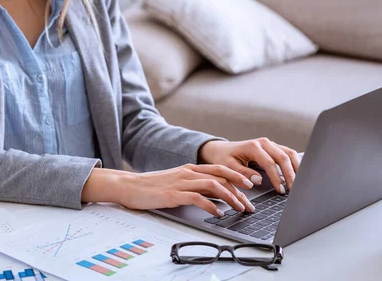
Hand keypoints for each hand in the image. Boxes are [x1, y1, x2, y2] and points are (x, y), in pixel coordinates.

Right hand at [82, 165, 255, 217]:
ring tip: (239, 207)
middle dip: (240, 187)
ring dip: (230, 197)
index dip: (238, 176)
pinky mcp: (174, 194)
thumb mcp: (176, 182)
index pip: (219, 169)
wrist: (129, 186)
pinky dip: (211, 205)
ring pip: (213, 185)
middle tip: (252, 200)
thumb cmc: (151, 186)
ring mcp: (181, 182)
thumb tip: (214, 196)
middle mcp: (188, 172)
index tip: (251, 185)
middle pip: (221, 175)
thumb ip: (193, 185)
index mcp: (189, 168)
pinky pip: (197, 198)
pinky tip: (218, 213)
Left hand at [198, 138, 300, 193]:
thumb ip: (242, 173)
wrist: (221, 149)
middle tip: (294, 190)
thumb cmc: (224, 158)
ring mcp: (270, 144)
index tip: (280, 190)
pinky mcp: (273, 147)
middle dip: (291, 174)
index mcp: (252, 146)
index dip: (276, 177)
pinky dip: (295, 163)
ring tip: (300, 184)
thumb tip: (258, 180)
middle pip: (283, 157)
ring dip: (296, 168)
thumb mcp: (228, 166)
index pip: (269, 163)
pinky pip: (288, 154)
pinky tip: (299, 174)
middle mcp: (263, 143)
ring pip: (289, 153)